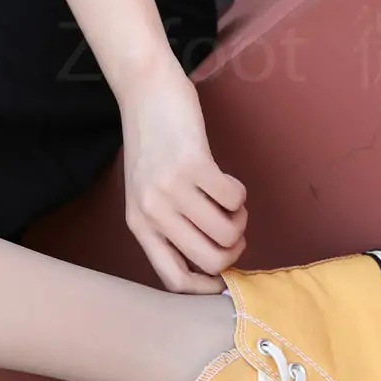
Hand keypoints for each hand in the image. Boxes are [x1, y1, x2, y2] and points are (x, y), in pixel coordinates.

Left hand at [119, 59, 247, 289]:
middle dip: (235, 250)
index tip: (225, 278)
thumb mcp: (148, 192)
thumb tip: (212, 263)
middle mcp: (153, 213)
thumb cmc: (153, 144)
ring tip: (227, 199)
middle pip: (211, 261)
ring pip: (228, 233)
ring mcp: (172, 190)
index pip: (174, 279)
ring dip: (240, 219)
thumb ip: (170, 225)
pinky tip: (226, 179)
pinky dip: (240, 194)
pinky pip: (235, 200)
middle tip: (234, 227)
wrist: (146, 93)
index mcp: (140, 226)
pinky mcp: (193, 166)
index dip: (206, 287)